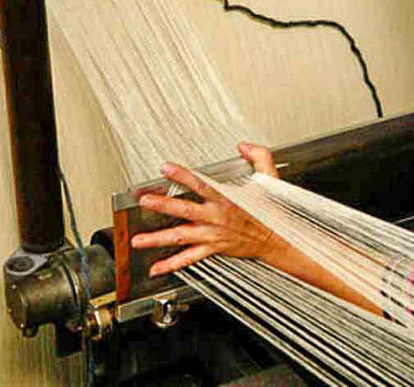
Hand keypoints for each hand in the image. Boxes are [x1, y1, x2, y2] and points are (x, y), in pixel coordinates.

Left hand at [131, 142, 278, 276]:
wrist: (275, 239)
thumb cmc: (270, 211)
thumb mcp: (269, 179)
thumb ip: (259, 156)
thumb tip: (243, 145)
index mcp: (227, 199)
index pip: (201, 185)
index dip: (183, 175)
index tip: (165, 168)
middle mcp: (216, 217)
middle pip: (185, 210)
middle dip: (163, 205)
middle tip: (145, 201)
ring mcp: (213, 235)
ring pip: (181, 236)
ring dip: (158, 239)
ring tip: (138, 240)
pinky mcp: (213, 248)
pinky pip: (190, 258)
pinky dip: (172, 264)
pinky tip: (156, 267)